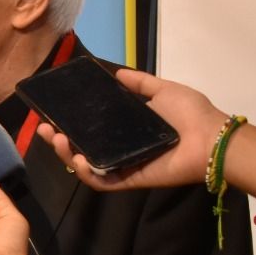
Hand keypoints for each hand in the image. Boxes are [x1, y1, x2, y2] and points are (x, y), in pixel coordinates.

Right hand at [37, 68, 227, 191]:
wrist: (212, 139)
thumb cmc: (191, 114)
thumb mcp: (163, 90)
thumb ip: (140, 83)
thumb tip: (116, 73)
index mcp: (128, 129)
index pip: (92, 129)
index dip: (71, 123)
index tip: (53, 113)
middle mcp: (122, 148)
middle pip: (82, 148)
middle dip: (59, 140)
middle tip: (44, 128)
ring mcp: (124, 166)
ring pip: (87, 166)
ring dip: (67, 155)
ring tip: (56, 140)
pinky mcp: (130, 180)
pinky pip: (103, 181)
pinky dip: (88, 173)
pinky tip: (79, 159)